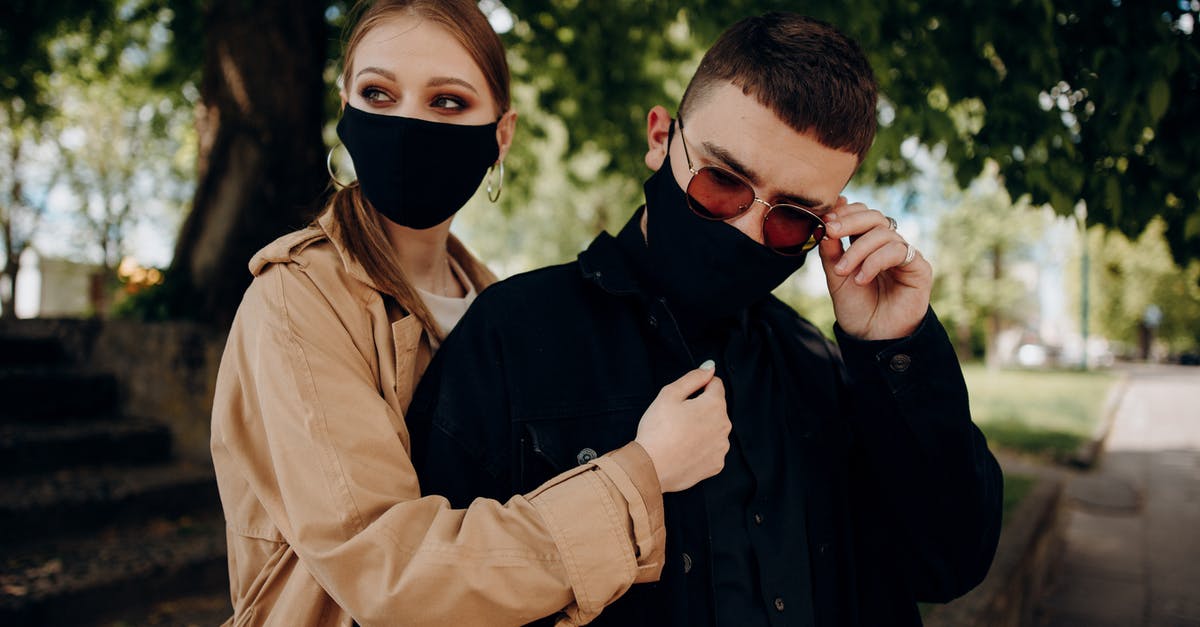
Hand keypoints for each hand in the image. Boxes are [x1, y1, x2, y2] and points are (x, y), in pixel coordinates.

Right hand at [634, 361, 729, 492]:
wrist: (651, 468)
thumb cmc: (658, 429)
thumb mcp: (669, 394)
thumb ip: (693, 377)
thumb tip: (710, 367)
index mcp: (715, 405)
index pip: (716, 385)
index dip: (699, 387)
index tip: (684, 398)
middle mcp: (724, 426)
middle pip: (716, 408)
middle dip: (700, 409)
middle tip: (677, 418)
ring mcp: (722, 447)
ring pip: (714, 430)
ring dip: (702, 429)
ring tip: (679, 436)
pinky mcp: (716, 465)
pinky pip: (711, 450)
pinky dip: (701, 449)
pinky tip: (684, 451)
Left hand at [819, 197, 931, 339]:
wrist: (872, 337)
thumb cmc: (856, 307)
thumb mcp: (836, 276)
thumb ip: (831, 250)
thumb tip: (825, 223)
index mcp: (868, 243)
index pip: (861, 214)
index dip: (844, 213)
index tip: (825, 221)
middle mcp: (888, 245)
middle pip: (874, 216)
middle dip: (850, 221)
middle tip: (830, 231)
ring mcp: (904, 254)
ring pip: (884, 233)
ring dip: (858, 249)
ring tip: (843, 271)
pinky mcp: (919, 267)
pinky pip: (898, 250)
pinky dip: (875, 261)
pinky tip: (861, 278)